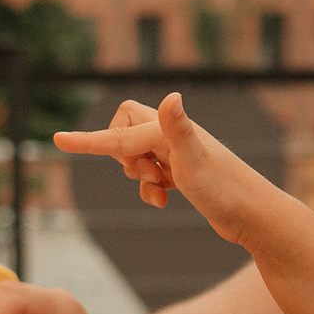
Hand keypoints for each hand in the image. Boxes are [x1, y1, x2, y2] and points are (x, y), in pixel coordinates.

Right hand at [56, 94, 283, 245]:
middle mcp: (174, 136)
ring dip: (137, 175)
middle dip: (119, 152)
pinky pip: (151, 173)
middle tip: (142, 173)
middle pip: (125, 128)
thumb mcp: (196, 162)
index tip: (57, 140)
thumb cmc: (227, 191)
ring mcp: (178, 154)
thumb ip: (179, 130)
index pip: (120, 134)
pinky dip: (148, 188)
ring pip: (136, 154)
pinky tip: (164, 201)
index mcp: (170, 130)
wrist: (256, 218)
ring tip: (159, 190)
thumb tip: (173, 95)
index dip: (89, 140)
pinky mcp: (183, 174)